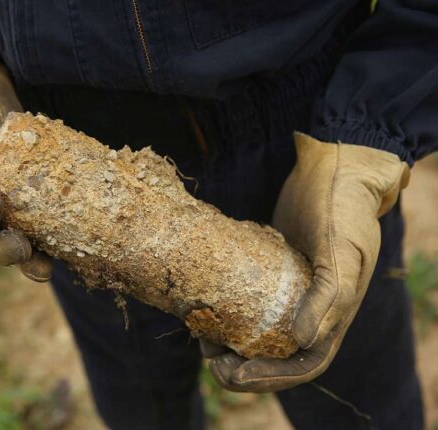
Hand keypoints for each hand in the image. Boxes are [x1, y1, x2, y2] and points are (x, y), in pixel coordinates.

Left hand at [204, 132, 408, 391]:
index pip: (303, 365)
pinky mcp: (270, 270)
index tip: (234, 374)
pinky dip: (228, 312)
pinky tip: (203, 307)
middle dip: (244, 367)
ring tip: (201, 340)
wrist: (335, 165)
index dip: (271, 378)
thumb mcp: (342, 249)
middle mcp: (312, 309)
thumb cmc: (343, 207)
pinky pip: (248, 301)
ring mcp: (289, 291)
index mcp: (334, 315)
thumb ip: (330, 296)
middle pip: (277, 355)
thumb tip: (303, 342)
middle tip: (209, 360)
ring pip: (259, 331)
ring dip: (231, 344)